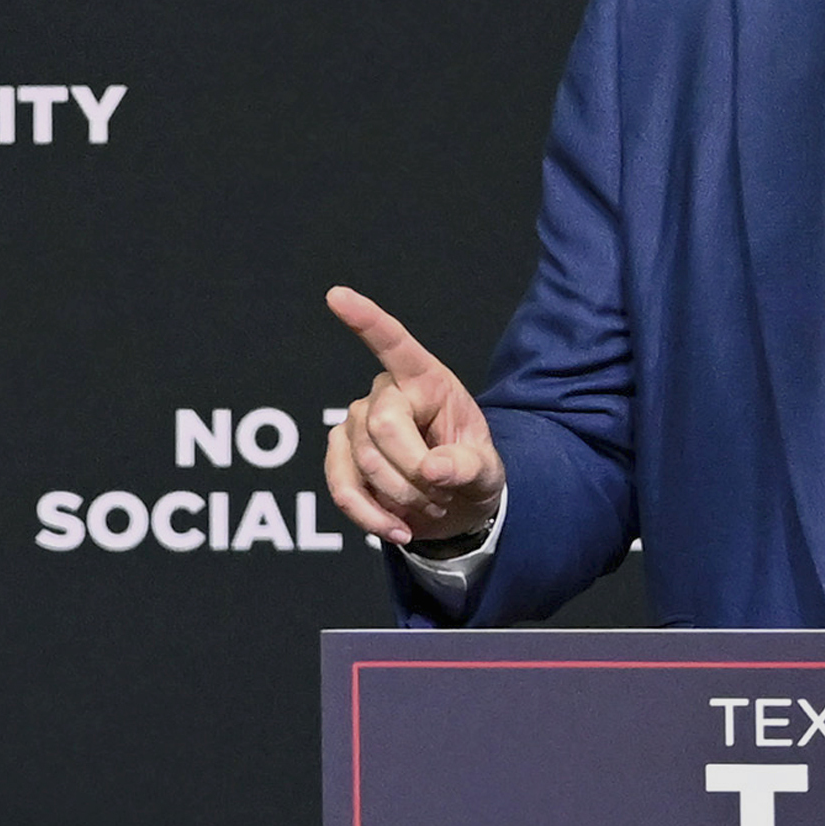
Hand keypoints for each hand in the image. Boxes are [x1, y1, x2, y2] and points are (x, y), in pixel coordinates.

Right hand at [321, 286, 506, 548]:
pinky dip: (370, 516)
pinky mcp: (339, 455)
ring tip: (429, 504)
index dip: (366, 320)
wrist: (453, 506)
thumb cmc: (472, 473)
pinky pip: (342, 487)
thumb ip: (468, 467)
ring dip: (401, 496)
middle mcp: (386, 393)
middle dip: (414, 471)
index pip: (395, 344)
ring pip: (364, 461)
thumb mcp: (488, 471)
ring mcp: (356, 422)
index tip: (337, 295)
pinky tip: (398, 530)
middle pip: (382, 426)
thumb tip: (432, 470)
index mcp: (428, 380)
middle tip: (443, 492)